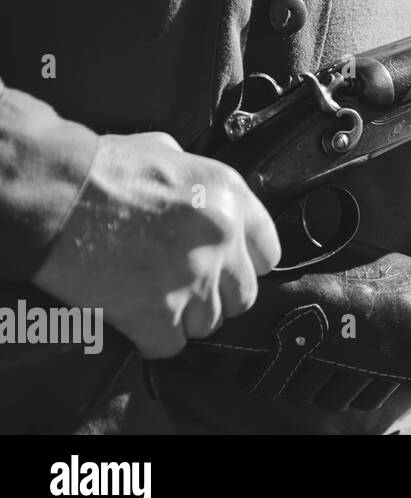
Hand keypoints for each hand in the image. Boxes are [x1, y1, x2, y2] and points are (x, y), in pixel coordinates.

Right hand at [32, 132, 280, 358]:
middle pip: (242, 295)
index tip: (224, 269)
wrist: (55, 195)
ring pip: (208, 324)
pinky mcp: (159, 312)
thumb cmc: (102, 168)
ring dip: (182, 318)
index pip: (268, 253)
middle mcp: (222, 238)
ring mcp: (194, 278)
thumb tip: (204, 195)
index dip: (243, 265)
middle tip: (183, 287)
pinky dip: (151, 339)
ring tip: (153, 298)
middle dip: (215, 296)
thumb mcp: (166, 151)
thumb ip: (197, 178)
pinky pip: (170, 346)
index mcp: (230, 196)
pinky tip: (134, 318)